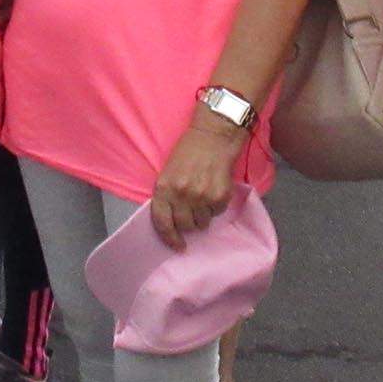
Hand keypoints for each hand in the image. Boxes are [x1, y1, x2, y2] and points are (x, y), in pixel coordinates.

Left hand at [149, 106, 244, 249]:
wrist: (213, 136)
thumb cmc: (188, 152)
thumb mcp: (168, 172)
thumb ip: (167, 196)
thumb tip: (173, 222)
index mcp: (164, 188)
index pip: (162, 222)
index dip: (169, 238)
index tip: (177, 245)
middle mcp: (181, 195)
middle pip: (185, 226)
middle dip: (188, 225)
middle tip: (192, 214)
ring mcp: (201, 197)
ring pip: (202, 223)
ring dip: (203, 216)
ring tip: (204, 198)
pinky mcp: (220, 196)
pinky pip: (217, 213)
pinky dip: (216, 207)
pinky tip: (214, 191)